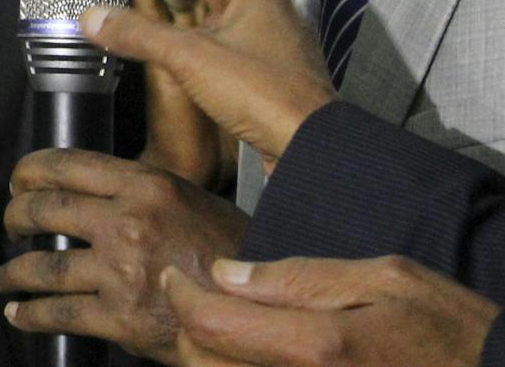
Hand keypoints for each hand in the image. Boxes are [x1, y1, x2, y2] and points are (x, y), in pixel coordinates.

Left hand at [0, 148, 250, 359]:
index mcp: (145, 185)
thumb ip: (140, 192)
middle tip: (10, 225)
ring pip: (43, 266)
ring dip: (14, 271)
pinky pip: (60, 313)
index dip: (29, 171)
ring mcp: (121, 271)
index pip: (66, 164)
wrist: (262, 311)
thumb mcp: (189, 201)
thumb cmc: (232, 255)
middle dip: (15, 217)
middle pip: (44, 209)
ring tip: (4, 275)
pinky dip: (31, 314)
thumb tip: (93, 193)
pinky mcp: (120, 316)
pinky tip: (20, 313)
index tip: (19, 180)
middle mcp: (128, 222)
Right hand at [85, 0, 333, 172]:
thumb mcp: (188, 56)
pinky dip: (226, 34)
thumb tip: (89, 16)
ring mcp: (278, 48)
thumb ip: (139, 33)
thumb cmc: (258, 89)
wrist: (310, 147)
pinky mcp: (278, 77)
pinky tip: (213, 47)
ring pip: (243, 12)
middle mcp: (272, 15)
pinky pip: (247, 42)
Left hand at [167, 256, 499, 366]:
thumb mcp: (386, 279)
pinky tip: (255, 360)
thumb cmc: (452, 332)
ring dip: (212, 361)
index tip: (179, 277)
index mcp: (319, 346)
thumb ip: (297, 277)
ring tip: (226, 332)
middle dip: (190, 331)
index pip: (211, 323)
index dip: (182, 295)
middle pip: (205, 366)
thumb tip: (225, 274)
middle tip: (199, 303)